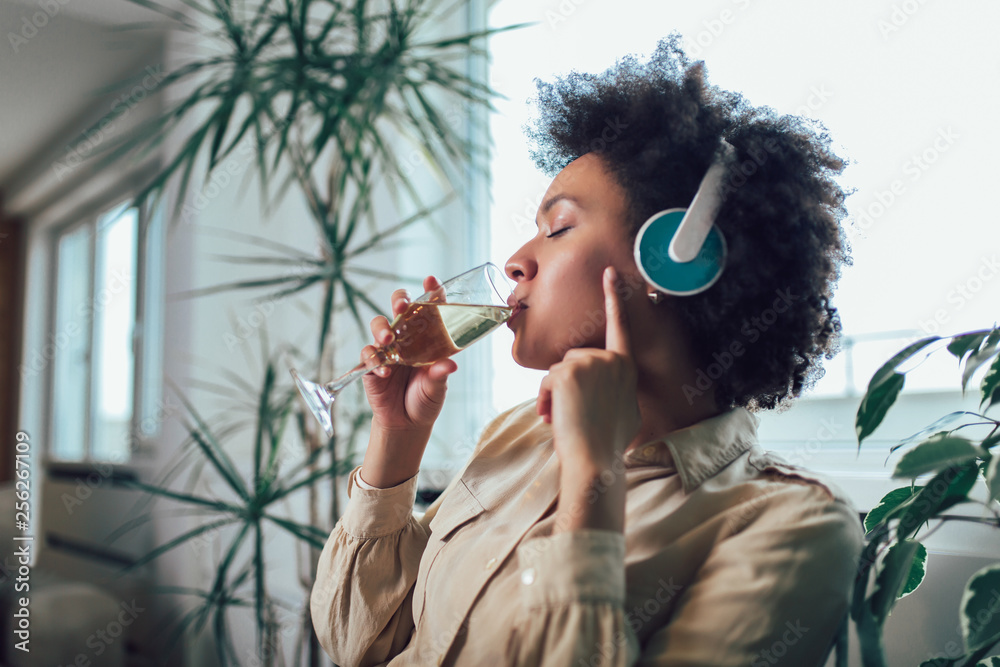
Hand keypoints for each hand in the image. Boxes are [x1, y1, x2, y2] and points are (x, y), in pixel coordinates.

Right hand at [361, 276, 458, 432]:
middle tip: (402, 306)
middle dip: (399, 300)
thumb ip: (440, 375)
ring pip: (379, 325)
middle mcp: (406, 337)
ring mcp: (387, 349)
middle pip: (399, 307)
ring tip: (388, 341)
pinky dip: (374, 361)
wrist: (407, 424)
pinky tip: (384, 371)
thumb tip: (450, 365)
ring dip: (382, 329)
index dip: (431, 291)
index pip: (429, 308)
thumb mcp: (438, 388)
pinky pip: (368, 355)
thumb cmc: (426, 399)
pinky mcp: (371, 365)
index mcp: (428, 337)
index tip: (431, 280)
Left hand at [538, 266, 640, 532]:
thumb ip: (613, 385)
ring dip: (553, 395)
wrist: (596, 461)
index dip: (615, 297)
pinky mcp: (569, 371)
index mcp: (626, 367)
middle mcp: (611, 359)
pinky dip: (544, 399)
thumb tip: (599, 383)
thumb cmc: (606, 442)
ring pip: (559, 369)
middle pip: (574, 358)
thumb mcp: (622, 408)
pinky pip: (547, 380)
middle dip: (565, 384)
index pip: (620, 326)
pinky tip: (553, 416)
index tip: (610, 271)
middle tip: (570, 414)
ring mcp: (590, 363)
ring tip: (562, 419)